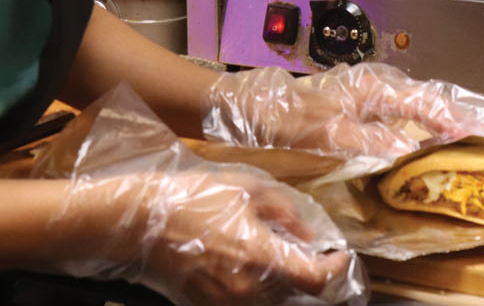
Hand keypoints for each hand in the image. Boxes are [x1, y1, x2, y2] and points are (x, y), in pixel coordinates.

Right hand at [62, 165, 359, 305]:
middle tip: (309, 249)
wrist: (144, 224)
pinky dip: (260, 290)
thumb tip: (309, 235)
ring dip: (285, 283)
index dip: (333, 269)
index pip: (313, 279)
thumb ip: (286, 213)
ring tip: (279, 254)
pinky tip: (253, 265)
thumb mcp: (249, 189)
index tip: (339, 255)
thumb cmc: (197, 199)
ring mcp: (225, 303)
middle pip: (295, 294)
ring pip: (273, 302)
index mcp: (258, 256)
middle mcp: (245, 289)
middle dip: (308, 273)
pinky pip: (248, 304)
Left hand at [204, 61, 483, 159]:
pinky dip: (425, 125)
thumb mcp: (325, 133)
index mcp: (374, 88)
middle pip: (430, 99)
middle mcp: (378, 87)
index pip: (426, 102)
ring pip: (420, 106)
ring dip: (446, 120)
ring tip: (473, 135)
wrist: (255, 108)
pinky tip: (432, 140)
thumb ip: (367, 139)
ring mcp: (372, 95)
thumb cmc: (288, 117)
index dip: (456, 117)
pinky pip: (405, 114)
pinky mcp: (364, 107)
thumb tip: (405, 149)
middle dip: (462, 114)